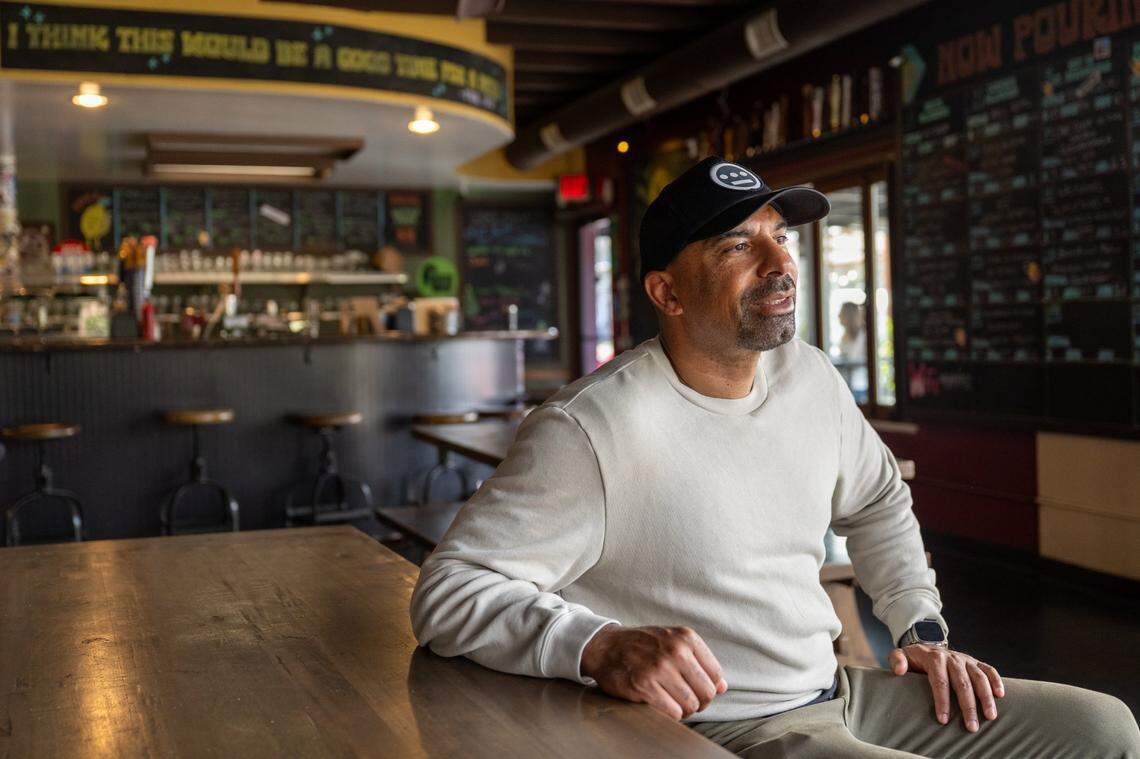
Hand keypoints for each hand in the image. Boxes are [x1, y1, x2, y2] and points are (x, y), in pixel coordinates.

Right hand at [580, 624, 727, 719]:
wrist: (605, 646)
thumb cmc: (642, 646)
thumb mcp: (673, 642)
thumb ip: (699, 662)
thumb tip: (723, 688)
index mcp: (686, 637)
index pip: (716, 675)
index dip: (708, 688)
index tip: (695, 689)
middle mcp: (676, 650)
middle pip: (706, 692)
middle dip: (698, 702)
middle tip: (684, 701)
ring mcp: (660, 668)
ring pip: (691, 705)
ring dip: (684, 710)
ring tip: (673, 703)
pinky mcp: (644, 685)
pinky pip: (673, 712)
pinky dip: (670, 714)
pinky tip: (661, 705)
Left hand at [889, 644, 1004, 731]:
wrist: (927, 647)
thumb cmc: (914, 658)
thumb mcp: (901, 655)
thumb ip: (897, 659)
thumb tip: (899, 670)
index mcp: (934, 657)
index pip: (939, 681)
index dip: (942, 701)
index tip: (943, 720)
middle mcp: (952, 658)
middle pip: (962, 683)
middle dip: (967, 706)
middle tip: (971, 727)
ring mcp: (965, 659)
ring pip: (979, 678)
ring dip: (985, 697)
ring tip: (990, 717)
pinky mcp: (975, 662)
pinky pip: (989, 670)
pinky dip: (996, 681)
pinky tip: (1000, 695)